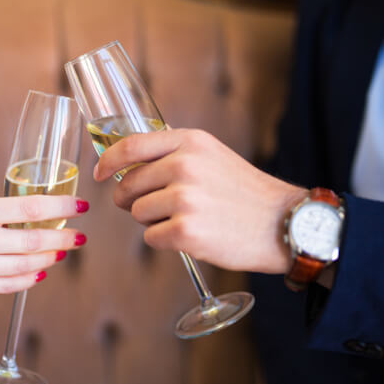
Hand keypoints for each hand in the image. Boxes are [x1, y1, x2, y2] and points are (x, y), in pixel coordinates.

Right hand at [0, 195, 88, 307]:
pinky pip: (8, 285)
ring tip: (61, 252)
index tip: (80, 205)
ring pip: (25, 265)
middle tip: (80, 236)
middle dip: (63, 238)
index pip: (28, 207)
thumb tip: (26, 219)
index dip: (60, 206)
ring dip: (49, 258)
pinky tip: (40, 272)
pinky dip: (29, 279)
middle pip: (33, 239)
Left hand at [93, 128, 305, 273]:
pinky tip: (191, 236)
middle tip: (151, 208)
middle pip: (128, 184)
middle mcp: (185, 166)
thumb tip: (129, 167)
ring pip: (138, 213)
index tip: (99, 174)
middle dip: (130, 200)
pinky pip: (151, 238)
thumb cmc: (245, 193)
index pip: (131, 145)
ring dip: (152, 221)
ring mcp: (185, 199)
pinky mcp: (186, 231)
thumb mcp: (212, 157)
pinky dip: (164, 241)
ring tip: (185, 220)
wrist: (284, 223)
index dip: (108, 161)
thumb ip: (174, 155)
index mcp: (191, 142)